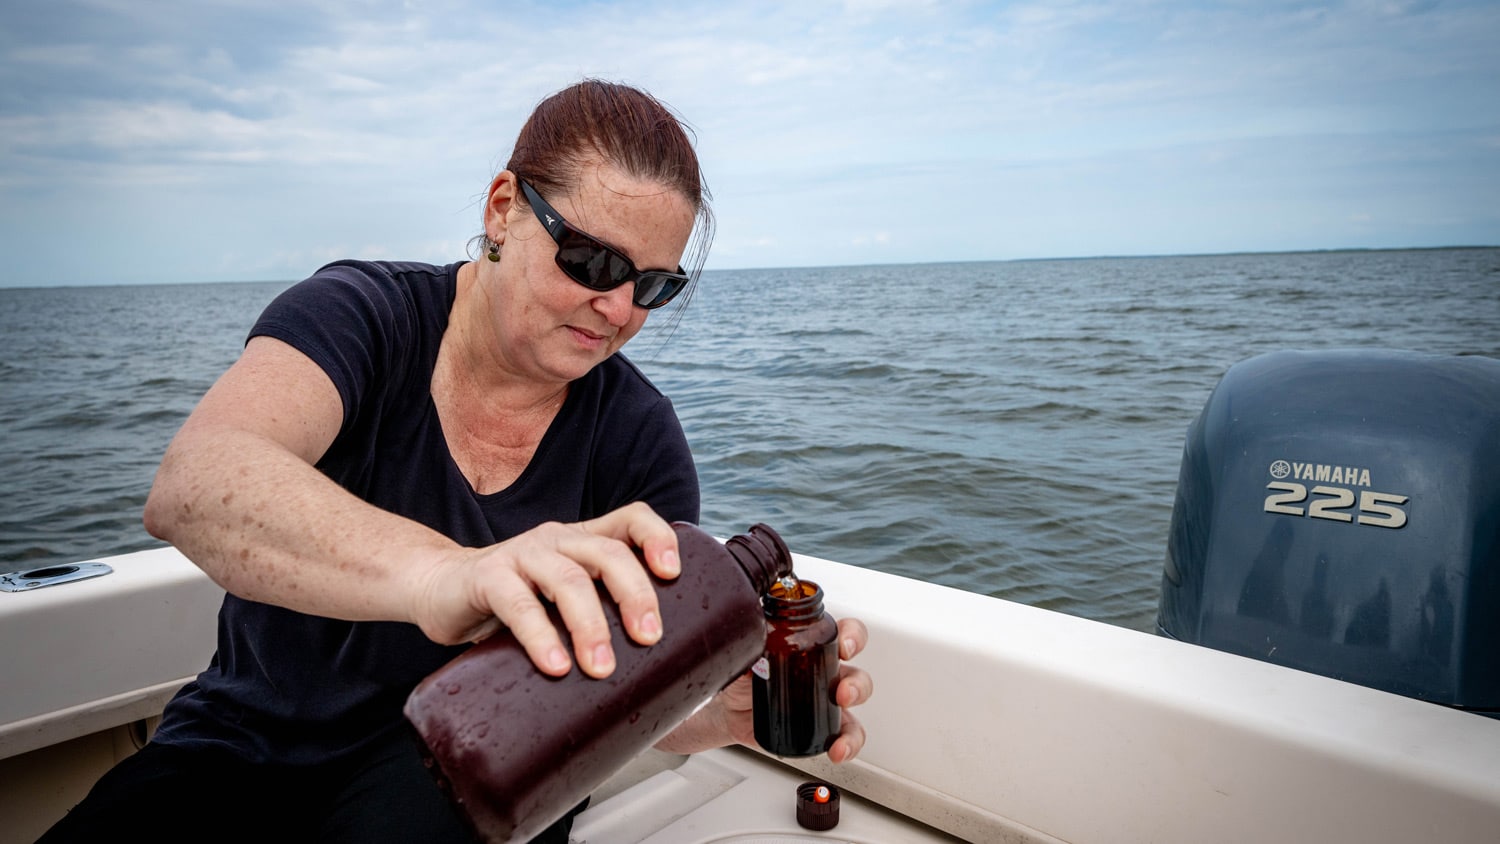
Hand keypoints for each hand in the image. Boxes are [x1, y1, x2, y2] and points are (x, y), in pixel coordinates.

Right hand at [410, 501, 678, 678]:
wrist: (437, 589)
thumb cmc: (512, 602)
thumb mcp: (560, 599)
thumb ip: (596, 614)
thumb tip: (652, 675)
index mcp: (581, 541)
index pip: (630, 518)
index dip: (657, 537)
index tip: (674, 574)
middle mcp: (556, 539)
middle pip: (607, 553)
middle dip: (635, 594)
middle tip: (649, 638)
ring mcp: (521, 555)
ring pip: (568, 580)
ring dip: (590, 626)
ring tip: (601, 668)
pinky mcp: (487, 577)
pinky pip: (518, 604)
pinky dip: (540, 636)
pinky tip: (554, 665)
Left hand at [662, 617, 873, 762]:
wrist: (728, 712)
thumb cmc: (742, 676)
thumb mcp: (746, 654)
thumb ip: (750, 643)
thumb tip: (749, 637)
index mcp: (813, 646)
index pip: (844, 633)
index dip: (853, 637)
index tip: (845, 646)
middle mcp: (825, 672)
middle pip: (856, 672)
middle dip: (856, 682)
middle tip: (842, 691)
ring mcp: (825, 701)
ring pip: (856, 705)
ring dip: (855, 712)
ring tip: (841, 715)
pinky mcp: (820, 727)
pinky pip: (845, 735)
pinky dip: (848, 744)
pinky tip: (838, 750)